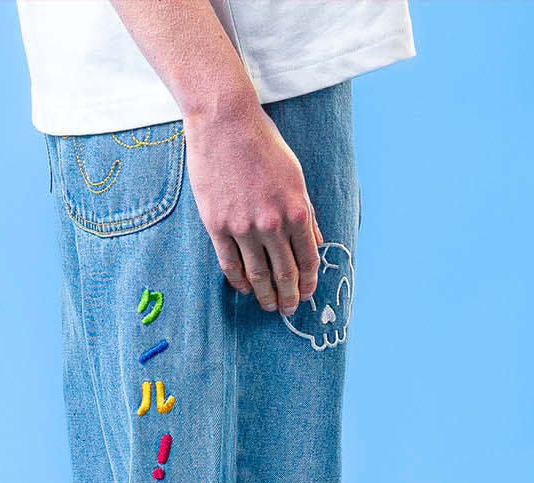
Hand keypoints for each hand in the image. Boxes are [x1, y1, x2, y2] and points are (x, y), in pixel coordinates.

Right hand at [184, 94, 321, 316]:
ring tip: (269, 306)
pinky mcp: (217, 226)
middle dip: (290, 296)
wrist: (224, 122)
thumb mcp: (295, 175)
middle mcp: (271, 223)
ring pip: (258, 275)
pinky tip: (245, 288)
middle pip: (284, 273)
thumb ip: (306, 211)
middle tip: (289, 309)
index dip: (309, 281)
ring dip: (265, 296)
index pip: (308, 258)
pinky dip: (239, 281)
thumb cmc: (262, 143)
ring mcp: (243, 227)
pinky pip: (230, 264)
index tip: (308, 293)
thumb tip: (316, 240)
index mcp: (295, 210)